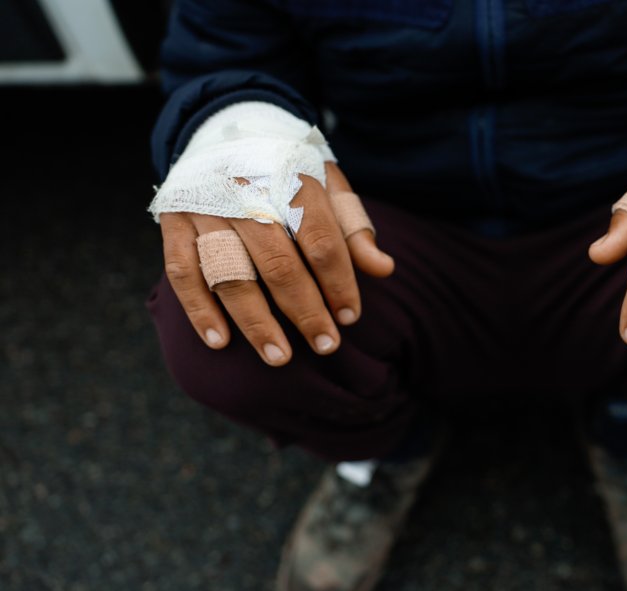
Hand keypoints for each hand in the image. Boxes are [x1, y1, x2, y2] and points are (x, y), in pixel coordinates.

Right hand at [159, 162, 393, 365]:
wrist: (223, 127)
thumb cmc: (286, 170)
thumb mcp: (328, 185)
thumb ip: (353, 229)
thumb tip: (383, 268)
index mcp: (291, 180)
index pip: (320, 241)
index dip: (338, 283)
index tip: (350, 317)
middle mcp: (246, 193)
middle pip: (279, 264)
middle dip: (305, 311)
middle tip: (326, 346)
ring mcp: (206, 209)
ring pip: (231, 273)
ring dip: (256, 321)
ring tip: (279, 357)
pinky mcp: (175, 222)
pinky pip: (183, 273)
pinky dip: (200, 310)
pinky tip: (220, 342)